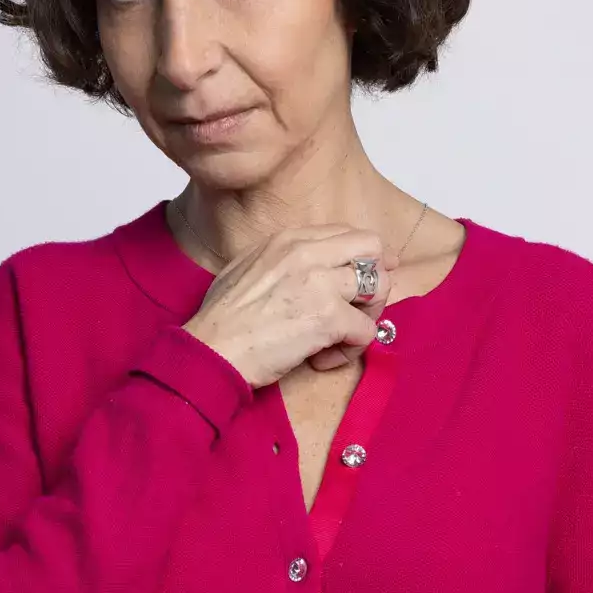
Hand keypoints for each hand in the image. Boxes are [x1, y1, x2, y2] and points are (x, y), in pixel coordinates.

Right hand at [182, 227, 400, 387]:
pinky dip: (351, 350)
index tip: (364, 279)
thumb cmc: (222, 318)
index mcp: (289, 239)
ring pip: (380, 287)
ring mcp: (322, 283)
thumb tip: (314, 269)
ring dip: (368, 316)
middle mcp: (309, 253)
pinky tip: (322, 359)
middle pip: (373, 248)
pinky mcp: (329, 318)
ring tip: (342, 337)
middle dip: (377, 277)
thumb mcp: (249, 266)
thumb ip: (285, 259)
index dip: (363, 258)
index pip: (347, 233)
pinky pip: (367, 331)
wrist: (212, 347)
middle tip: (362, 307)